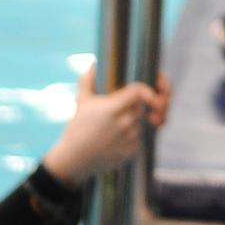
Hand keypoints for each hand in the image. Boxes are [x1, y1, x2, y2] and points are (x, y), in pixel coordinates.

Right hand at [43, 69, 171, 184]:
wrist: (73, 159)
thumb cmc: (77, 128)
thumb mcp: (81, 101)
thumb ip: (88, 80)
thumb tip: (93, 64)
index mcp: (113, 107)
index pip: (140, 92)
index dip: (148, 90)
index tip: (151, 92)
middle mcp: (124, 122)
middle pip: (142, 107)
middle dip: (136, 106)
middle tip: (123, 108)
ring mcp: (130, 138)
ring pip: (142, 123)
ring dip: (133, 122)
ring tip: (113, 127)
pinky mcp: (132, 152)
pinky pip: (140, 139)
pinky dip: (132, 137)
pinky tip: (115, 139)